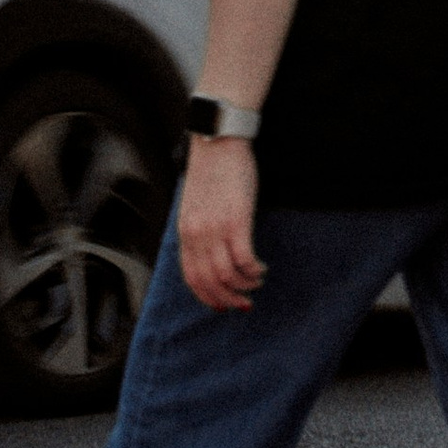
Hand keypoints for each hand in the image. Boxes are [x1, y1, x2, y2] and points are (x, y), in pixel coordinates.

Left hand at [177, 137, 264, 310]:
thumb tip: (210, 252)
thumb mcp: (195, 205)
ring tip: (256, 282)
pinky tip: (261, 268)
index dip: (207, 296)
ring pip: (228, 274)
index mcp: (185, 232)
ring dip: (245, 285)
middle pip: (210, 282)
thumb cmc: (211, 171)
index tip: (221, 305)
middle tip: (244, 303)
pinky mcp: (236, 221)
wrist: (218, 141)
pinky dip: (254, 270)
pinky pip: (244, 259)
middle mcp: (197, 235)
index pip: (192, 277)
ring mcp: (215, 229)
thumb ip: (198, 229)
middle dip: (228, 298)